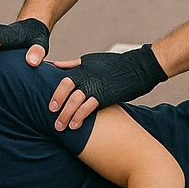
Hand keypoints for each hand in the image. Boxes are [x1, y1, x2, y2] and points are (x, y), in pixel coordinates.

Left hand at [48, 44, 166, 129]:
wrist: (137, 67)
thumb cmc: (114, 64)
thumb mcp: (91, 60)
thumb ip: (73, 65)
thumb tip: (56, 66)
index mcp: (81, 68)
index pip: (62, 81)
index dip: (55, 94)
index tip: (51, 106)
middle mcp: (86, 77)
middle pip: (66, 91)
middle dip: (58, 105)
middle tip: (53, 118)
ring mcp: (94, 87)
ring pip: (75, 102)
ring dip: (66, 115)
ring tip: (62, 127)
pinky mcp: (104, 96)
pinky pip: (88, 108)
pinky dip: (79, 117)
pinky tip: (75, 125)